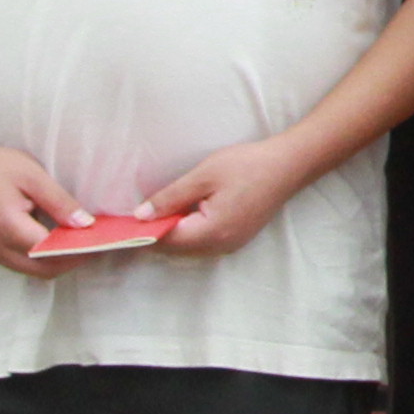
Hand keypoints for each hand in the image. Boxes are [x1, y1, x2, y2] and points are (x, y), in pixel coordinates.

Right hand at [0, 138, 85, 276]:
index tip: (101, 241)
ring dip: (58, 262)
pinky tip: (58, 242)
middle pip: (45, 269)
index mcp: (10, 227)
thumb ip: (60, 202)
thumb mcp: (33, 176)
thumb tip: (86, 224)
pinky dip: (43, 259)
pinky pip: (23, 264)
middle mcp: (0, 247)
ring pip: (35, 270)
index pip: (53, 251)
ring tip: (80, 243)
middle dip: (73, 261)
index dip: (79, 250)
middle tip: (96, 243)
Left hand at [148, 130, 316, 258]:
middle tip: (139, 210)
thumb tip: (140, 217)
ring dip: (173, 231)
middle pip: (176, 248)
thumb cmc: (246, 165)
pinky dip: (189, 230)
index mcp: (211, 232)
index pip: (166, 240)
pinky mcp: (236, 239)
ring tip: (159, 209)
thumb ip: (170, 197)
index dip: (144, 230)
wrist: (288, 165)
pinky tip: (185, 211)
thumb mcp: (203, 175)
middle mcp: (220, 246)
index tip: (124, 218)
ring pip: (189, 246)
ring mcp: (230, 245)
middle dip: (157, 231)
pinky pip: (203, 242)